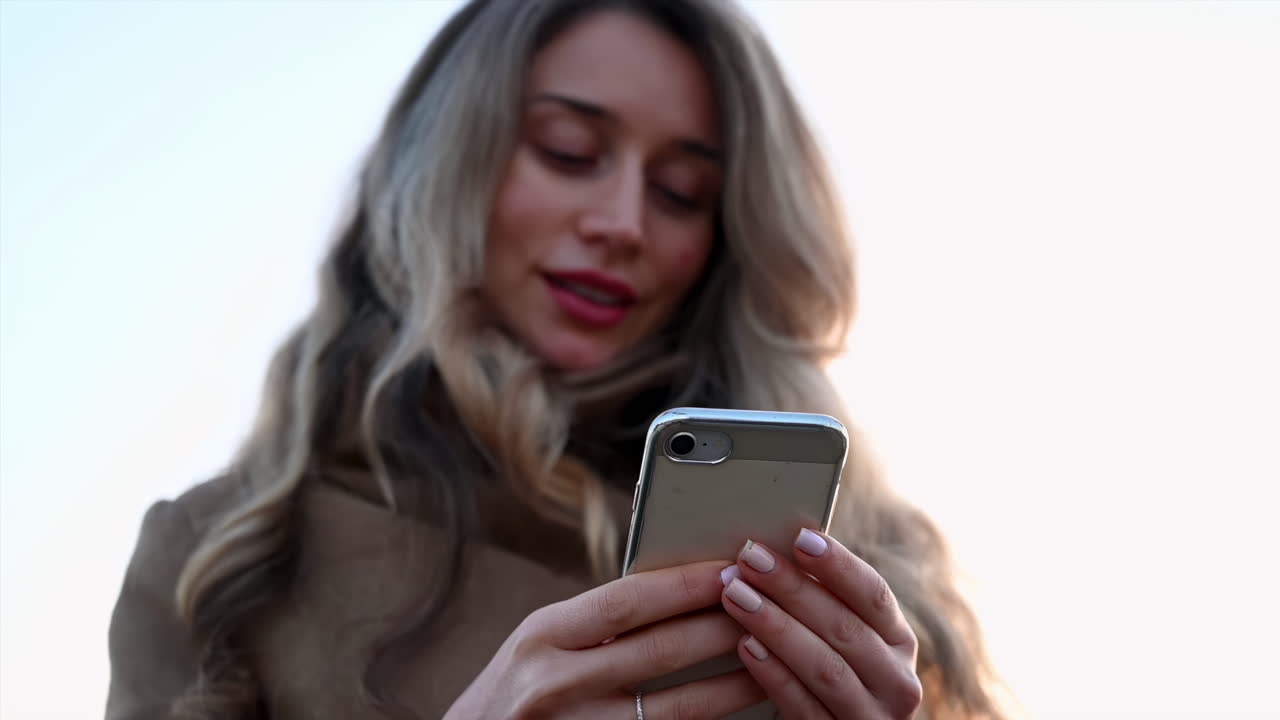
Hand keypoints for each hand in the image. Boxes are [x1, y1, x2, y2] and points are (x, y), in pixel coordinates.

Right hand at [445, 560, 765, 718]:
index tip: (732, 567)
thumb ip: (596, 622)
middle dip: (725, 626)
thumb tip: (681, 588)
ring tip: (777, 657)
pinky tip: (742, 709)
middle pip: (661, 650)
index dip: (686, 583)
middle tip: (773, 604)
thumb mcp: (539, 645)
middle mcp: (555, 685)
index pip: (627, 600)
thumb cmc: (511, 695)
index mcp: (541, 635)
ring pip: (679, 708)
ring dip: (735, 682)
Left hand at [719, 530, 922, 718]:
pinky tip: (746, 647)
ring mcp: (871, 717)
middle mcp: (897, 681)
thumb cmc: (827, 671)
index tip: (800, 537)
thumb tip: (776, 548)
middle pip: (845, 627)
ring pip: (826, 666)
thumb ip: (823, 602)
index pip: (875, 595)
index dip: (839, 565)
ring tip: (737, 596)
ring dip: (777, 626)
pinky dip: (774, 674)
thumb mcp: (838, 639)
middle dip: (793, 588)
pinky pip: (804, 706)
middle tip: (750, 559)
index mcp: (899, 641)